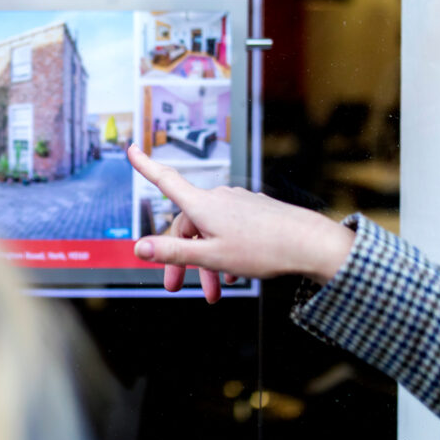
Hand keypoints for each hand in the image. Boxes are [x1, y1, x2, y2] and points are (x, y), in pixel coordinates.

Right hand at [127, 144, 354, 301]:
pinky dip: (224, 252)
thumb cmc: (262, 249)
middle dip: (180, 257)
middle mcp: (218, 198)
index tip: (131, 149)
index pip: (165, 180)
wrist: (309, 243)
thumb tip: (138, 248)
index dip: (145, 165)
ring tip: (215, 291)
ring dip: (206, 261)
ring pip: (209, 231)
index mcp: (202, 205)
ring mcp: (238, 203)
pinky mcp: (254, 211)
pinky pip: (229, 230)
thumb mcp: (210, 256)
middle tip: (176, 287)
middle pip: (187, 225)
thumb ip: (172, 252)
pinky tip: (234, 275)